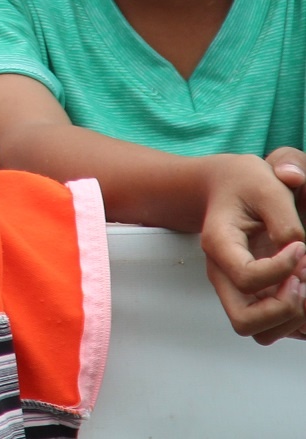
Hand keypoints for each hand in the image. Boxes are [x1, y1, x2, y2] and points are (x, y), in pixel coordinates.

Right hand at [200, 153, 305, 343]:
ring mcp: (237, 288)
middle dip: (283, 308)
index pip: (246, 277)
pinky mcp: (252, 295)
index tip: (299, 247)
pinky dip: (295, 322)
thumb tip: (300, 253)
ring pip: (258, 332)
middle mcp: (223, 274)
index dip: (281, 269)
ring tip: (303, 287)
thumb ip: (285, 219)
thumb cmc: (243, 184)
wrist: (227, 186)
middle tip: (300, 281)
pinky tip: (303, 292)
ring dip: (289, 319)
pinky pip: (272, 327)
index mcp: (219, 244)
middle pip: (244, 320)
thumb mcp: (266, 186)